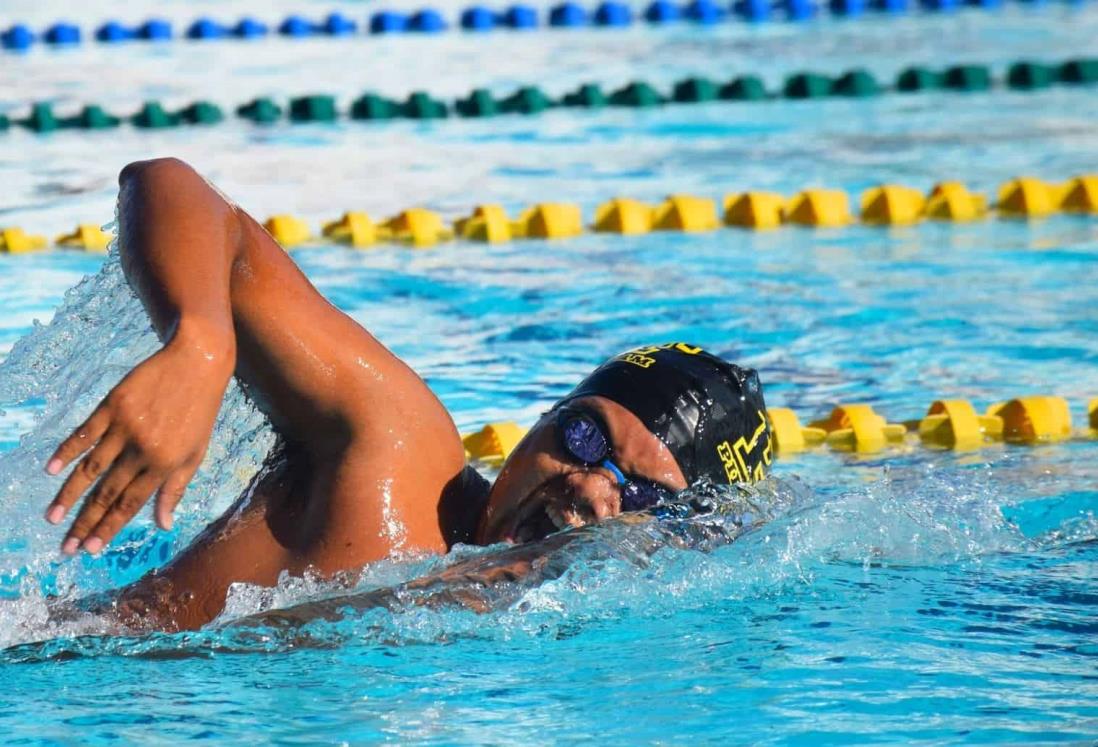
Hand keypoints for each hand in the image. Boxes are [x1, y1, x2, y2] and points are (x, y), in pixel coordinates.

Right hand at [44, 332, 233, 554]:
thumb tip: (163, 524)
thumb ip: (176, 488)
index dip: (108, 527)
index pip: (130, 504)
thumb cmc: (200, 411)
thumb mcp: (197, 452)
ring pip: (91, 467)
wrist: (198, 362)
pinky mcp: (113, 405)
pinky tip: (52, 470)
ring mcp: (125, 426)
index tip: (90, 548)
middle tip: (65, 546)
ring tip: (52, 517)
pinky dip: (67, 451)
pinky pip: (85, 433)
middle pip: (107, 492)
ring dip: (69, 495)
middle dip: (85, 522)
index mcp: (165, 463)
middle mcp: (143, 448)